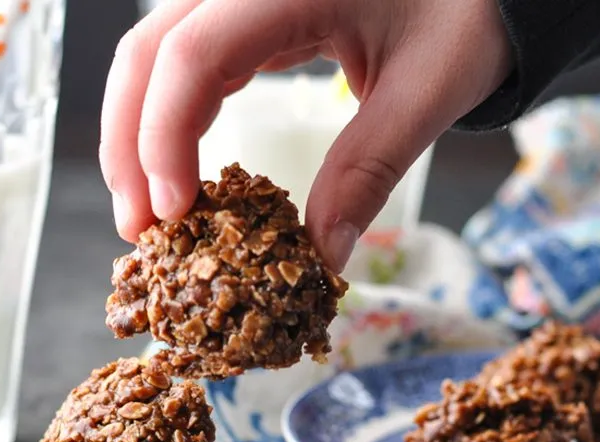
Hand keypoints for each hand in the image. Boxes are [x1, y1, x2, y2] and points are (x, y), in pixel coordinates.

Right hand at [99, 0, 512, 269]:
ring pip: (154, 55)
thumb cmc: (468, 11)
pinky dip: (171, 118)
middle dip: (130, 145)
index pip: (191, 57)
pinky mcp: (249, 10)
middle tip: (141, 230)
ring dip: (138, 134)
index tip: (175, 215)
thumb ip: (369, 170)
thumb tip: (322, 259)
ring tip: (150, 215)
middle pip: (147, 54)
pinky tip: (180, 173)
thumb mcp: (429, 91)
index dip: (165, 137)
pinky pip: (188, 60)